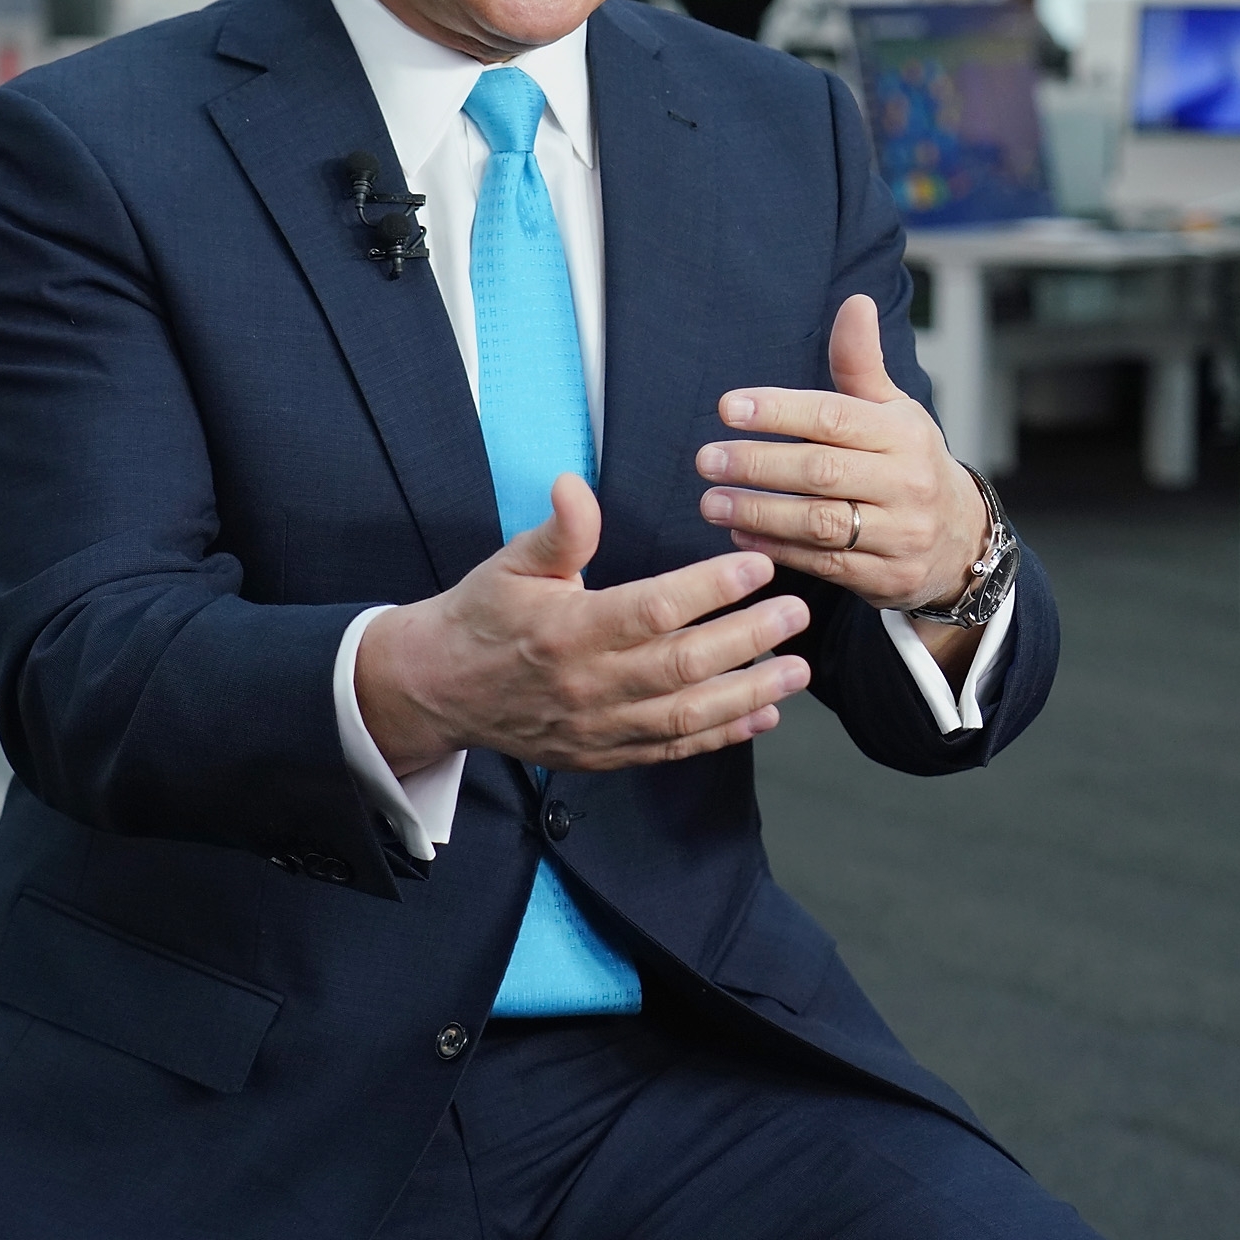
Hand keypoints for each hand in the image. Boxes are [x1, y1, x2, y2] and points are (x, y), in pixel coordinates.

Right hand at [353, 474, 811, 773]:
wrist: (440, 689)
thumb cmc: (483, 616)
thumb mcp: (511, 562)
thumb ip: (558, 529)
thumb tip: (576, 484)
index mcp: (566, 630)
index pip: (653, 609)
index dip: (711, 588)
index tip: (757, 564)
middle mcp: (587, 685)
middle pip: (683, 665)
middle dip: (749, 638)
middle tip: (797, 612)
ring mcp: (598, 727)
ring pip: (687, 716)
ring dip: (750, 693)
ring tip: (799, 669)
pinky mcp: (603, 755)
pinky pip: (672, 750)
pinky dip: (722, 735)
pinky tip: (764, 713)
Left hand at [695, 294, 989, 618]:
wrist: (962, 541)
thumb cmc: (910, 463)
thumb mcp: (894, 411)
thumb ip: (861, 364)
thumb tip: (853, 301)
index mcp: (904, 434)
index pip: (835, 417)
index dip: (779, 411)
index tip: (728, 407)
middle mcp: (906, 482)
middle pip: (822, 471)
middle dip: (758, 464)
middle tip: (706, 459)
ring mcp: (900, 534)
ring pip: (820, 522)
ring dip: (759, 512)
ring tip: (711, 500)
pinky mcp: (887, 577)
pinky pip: (825, 564)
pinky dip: (778, 550)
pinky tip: (740, 535)